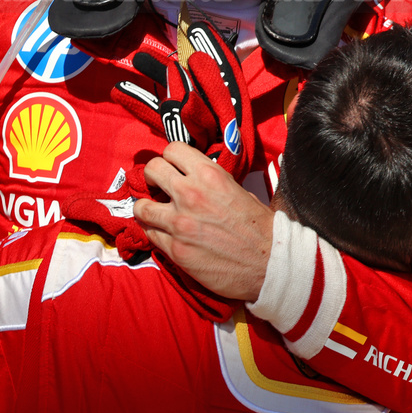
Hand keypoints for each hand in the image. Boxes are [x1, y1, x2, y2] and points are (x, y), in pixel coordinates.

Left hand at [135, 141, 272, 301]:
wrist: (269, 263)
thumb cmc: (258, 227)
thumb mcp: (238, 190)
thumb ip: (211, 183)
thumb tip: (195, 180)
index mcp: (208, 175)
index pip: (172, 149)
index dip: (170, 158)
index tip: (172, 167)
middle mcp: (190, 194)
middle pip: (152, 170)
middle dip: (153, 177)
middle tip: (158, 186)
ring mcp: (179, 223)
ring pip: (141, 206)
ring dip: (146, 207)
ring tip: (153, 212)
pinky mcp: (175, 250)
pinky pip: (150, 234)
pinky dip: (154, 232)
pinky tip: (162, 233)